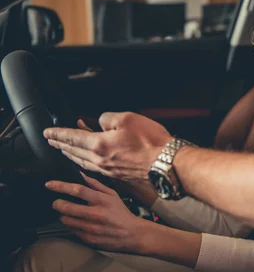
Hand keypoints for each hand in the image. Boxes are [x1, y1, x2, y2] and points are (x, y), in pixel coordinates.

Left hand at [44, 112, 171, 179]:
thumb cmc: (151, 143)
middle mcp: (100, 160)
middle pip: (74, 152)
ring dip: (71, 155)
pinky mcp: (118, 175)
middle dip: (61, 145)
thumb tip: (101, 121)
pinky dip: (86, 162)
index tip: (48, 133)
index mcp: (99, 145)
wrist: (165, 164)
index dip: (58, 134)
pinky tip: (88, 162)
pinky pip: (94, 168)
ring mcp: (109, 169)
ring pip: (83, 162)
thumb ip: (109, 118)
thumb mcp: (128, 118)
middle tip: (52, 142)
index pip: (72, 137)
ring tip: (65, 151)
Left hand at [46, 172, 149, 252]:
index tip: (49, 184)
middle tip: (56, 202)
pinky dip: (71, 225)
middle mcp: (96, 214)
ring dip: (63, 215)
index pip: (78, 190)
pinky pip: (72, 230)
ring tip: (67, 213)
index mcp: (102, 200)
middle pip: (67, 207)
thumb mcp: (113, 195)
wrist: (131, 234)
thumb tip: (80, 175)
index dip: (61, 186)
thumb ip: (96, 185)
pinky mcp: (88, 239)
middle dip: (57, 204)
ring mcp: (91, 228)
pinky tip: (76, 223)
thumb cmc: (121, 212)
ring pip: (66, 220)